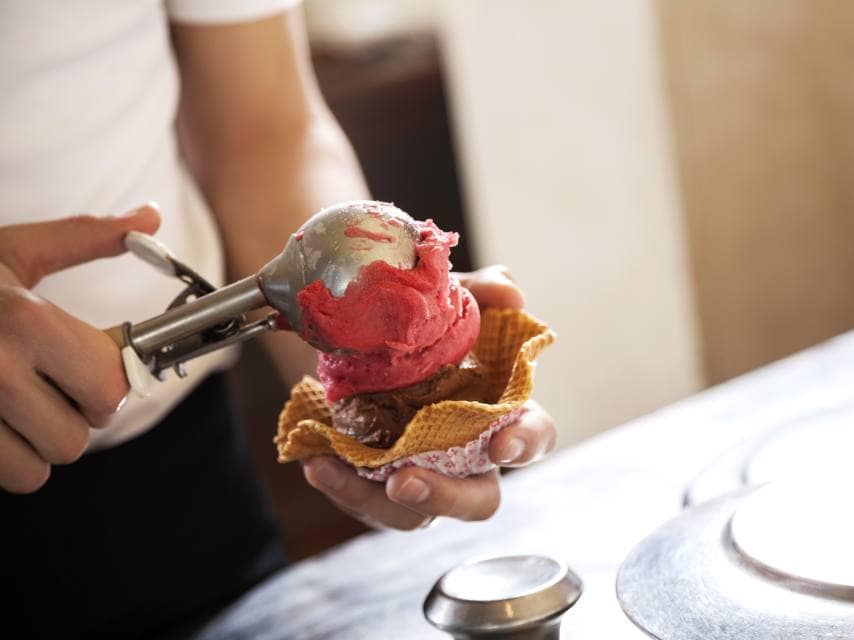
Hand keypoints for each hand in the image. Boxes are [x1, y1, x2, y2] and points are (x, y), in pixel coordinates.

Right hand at [0, 205, 159, 492]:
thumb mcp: (13, 250)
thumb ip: (86, 237)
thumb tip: (152, 214)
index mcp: (23, 320)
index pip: (110, 389)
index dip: (107, 384)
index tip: (88, 368)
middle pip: (75, 439)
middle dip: (71, 418)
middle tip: (49, 388)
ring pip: (38, 470)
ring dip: (35, 445)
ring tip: (14, 406)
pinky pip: (6, 480)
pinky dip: (5, 461)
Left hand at [303, 265, 556, 529]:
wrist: (375, 334)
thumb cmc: (433, 324)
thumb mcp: (457, 298)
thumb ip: (487, 291)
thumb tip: (508, 296)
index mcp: (503, 413)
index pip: (533, 437)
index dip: (525, 445)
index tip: (502, 445)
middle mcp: (468, 456)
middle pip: (477, 500)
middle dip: (444, 498)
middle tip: (404, 482)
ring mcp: (424, 474)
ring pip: (412, 511)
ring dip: (372, 499)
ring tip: (331, 468)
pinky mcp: (380, 481)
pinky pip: (364, 498)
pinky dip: (339, 483)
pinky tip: (316, 461)